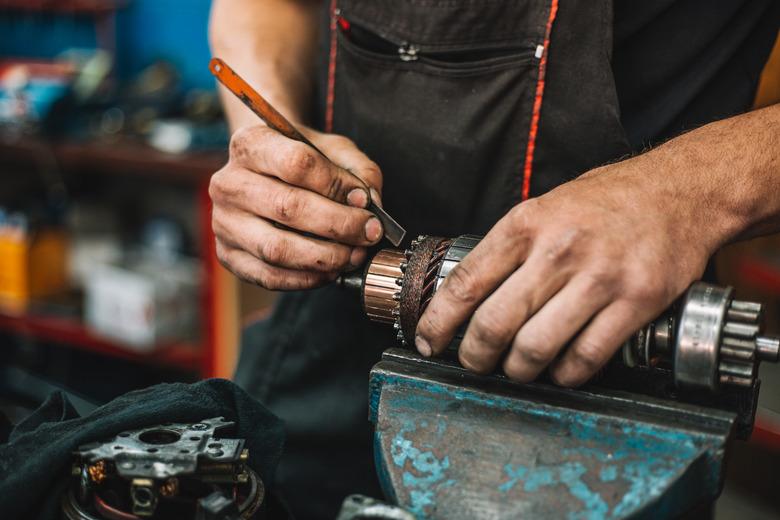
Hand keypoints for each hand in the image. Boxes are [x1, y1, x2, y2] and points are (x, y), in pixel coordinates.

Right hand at [210, 125, 383, 289]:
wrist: (264, 173)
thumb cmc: (301, 160)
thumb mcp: (332, 149)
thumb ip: (358, 170)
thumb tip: (371, 203)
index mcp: (251, 145)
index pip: (296, 163)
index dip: (336, 185)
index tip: (364, 200)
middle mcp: (229, 183)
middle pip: (287, 207)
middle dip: (338, 225)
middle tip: (369, 233)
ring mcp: (224, 222)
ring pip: (277, 248)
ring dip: (325, 257)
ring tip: (354, 255)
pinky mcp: (229, 255)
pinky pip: (269, 276)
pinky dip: (307, 279)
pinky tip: (331, 271)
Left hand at [415, 156, 717, 386]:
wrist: (680, 190)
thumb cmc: (606, 201)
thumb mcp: (545, 207)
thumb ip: (509, 248)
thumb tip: (467, 295)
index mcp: (526, 223)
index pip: (466, 283)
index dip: (439, 322)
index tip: (428, 341)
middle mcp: (558, 250)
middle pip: (494, 323)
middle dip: (474, 355)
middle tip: (474, 362)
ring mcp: (599, 278)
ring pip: (535, 347)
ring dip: (518, 369)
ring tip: (517, 368)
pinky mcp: (636, 302)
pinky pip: (586, 357)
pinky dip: (565, 374)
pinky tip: (560, 369)